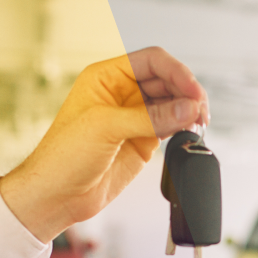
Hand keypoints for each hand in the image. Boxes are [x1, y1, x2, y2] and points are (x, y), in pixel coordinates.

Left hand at [0, 47, 208, 241]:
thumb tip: (187, 108)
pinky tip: (190, 132)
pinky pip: (172, 126)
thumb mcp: (106, 127)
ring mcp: (135, 118)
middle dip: (187, 92)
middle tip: (200, 110)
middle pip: (167, 80)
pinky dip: (185, 127)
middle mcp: (122, 94)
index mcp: (106, 78)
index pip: (151, 61)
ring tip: (198, 122)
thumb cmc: (63, 156)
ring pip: (173, 103)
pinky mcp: (143, 140)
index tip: (192, 91)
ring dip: (189, 110)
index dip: (176, 72)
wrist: (58, 195)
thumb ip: (150, 117)